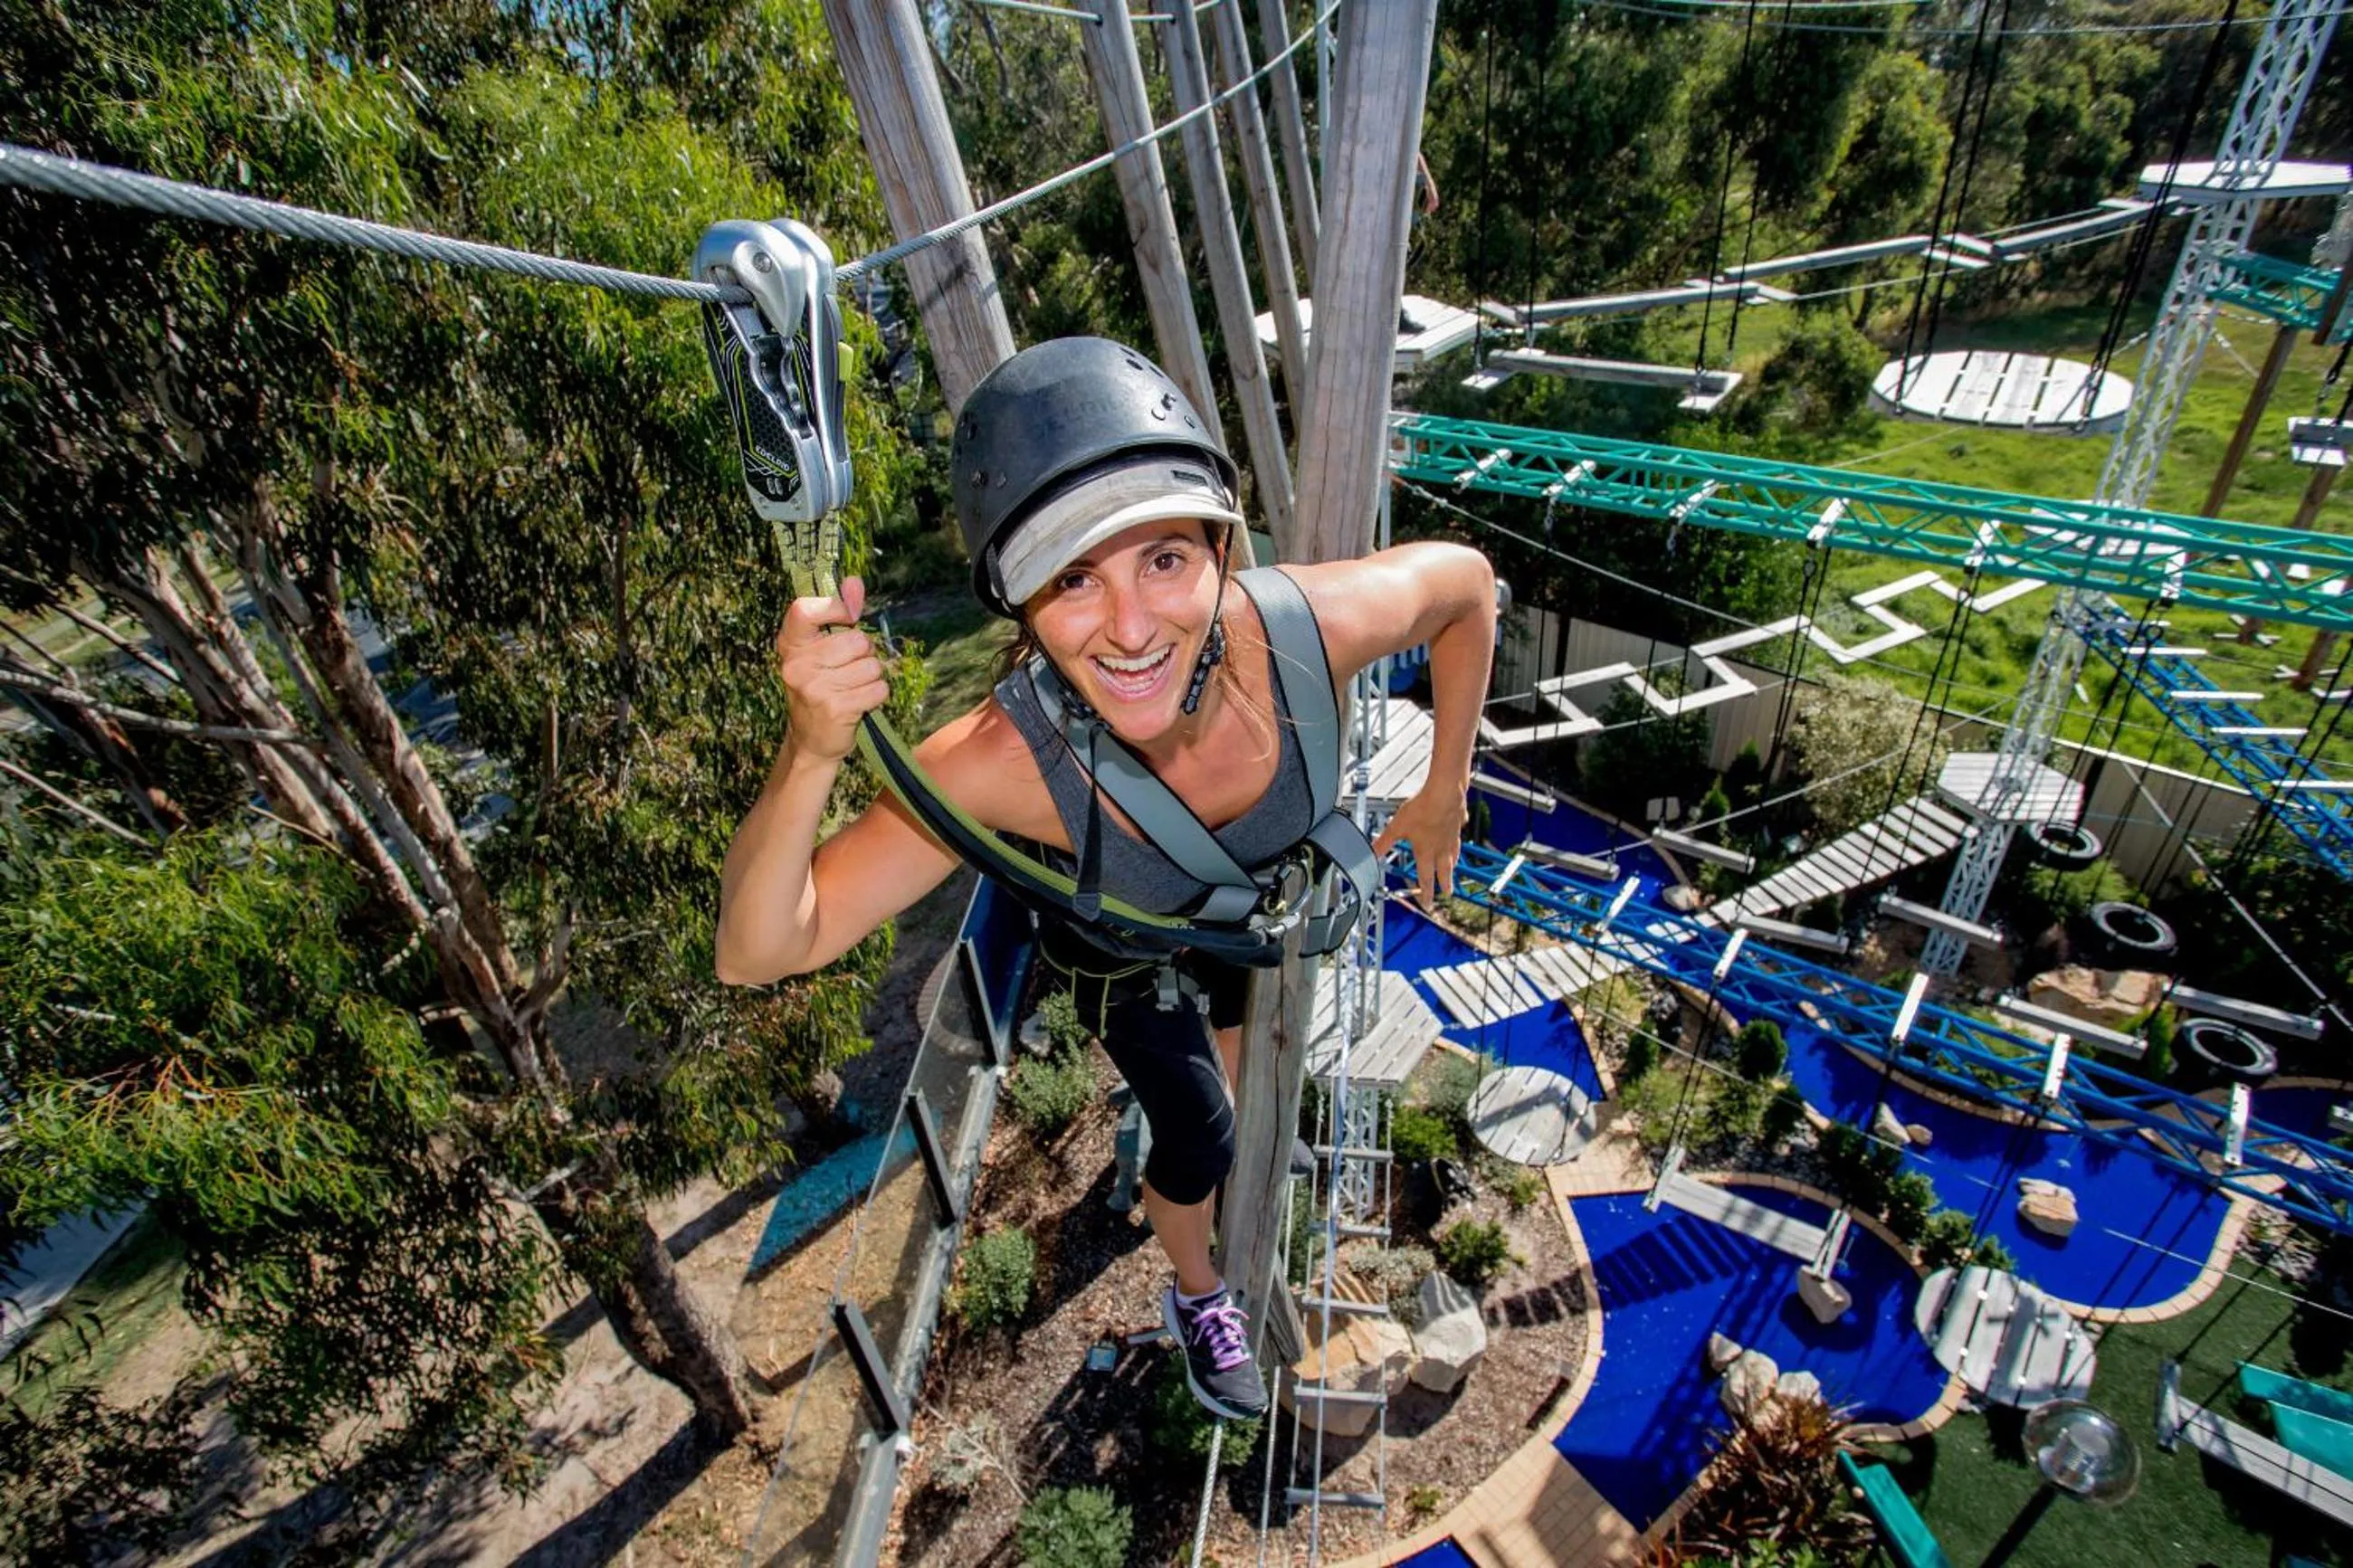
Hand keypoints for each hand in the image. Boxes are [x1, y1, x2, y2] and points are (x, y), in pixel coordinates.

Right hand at [776, 576, 887, 761]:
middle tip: (850, 669)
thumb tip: (854, 581)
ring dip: (871, 678)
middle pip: (857, 640)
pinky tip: (859, 703)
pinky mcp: (835, 709)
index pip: (804, 609)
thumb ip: (840, 613)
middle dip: (864, 654)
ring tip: (853, 688)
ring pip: (872, 666)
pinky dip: (877, 696)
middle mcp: (797, 665)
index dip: (835, 607)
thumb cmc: (821, 687)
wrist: (811, 741)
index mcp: (791, 645)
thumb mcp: (822, 650)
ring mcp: (814, 688)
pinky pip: (878, 689)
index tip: (847, 617)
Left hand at [1373, 783, 1465, 910]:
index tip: (1428, 904)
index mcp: (1425, 851)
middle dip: (1444, 884)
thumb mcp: (1396, 826)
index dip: (1426, 892)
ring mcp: (1451, 836)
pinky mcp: (1458, 824)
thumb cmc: (1422, 808)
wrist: (1444, 793)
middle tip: (1447, 894)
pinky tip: (1456, 841)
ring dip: (1452, 867)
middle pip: (1444, 871)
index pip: (1425, 877)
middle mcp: (1440, 847)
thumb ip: (1384, 842)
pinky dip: (1457, 844)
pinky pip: (1458, 839)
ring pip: (1452, 856)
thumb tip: (1371, 853)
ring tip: (1453, 871)